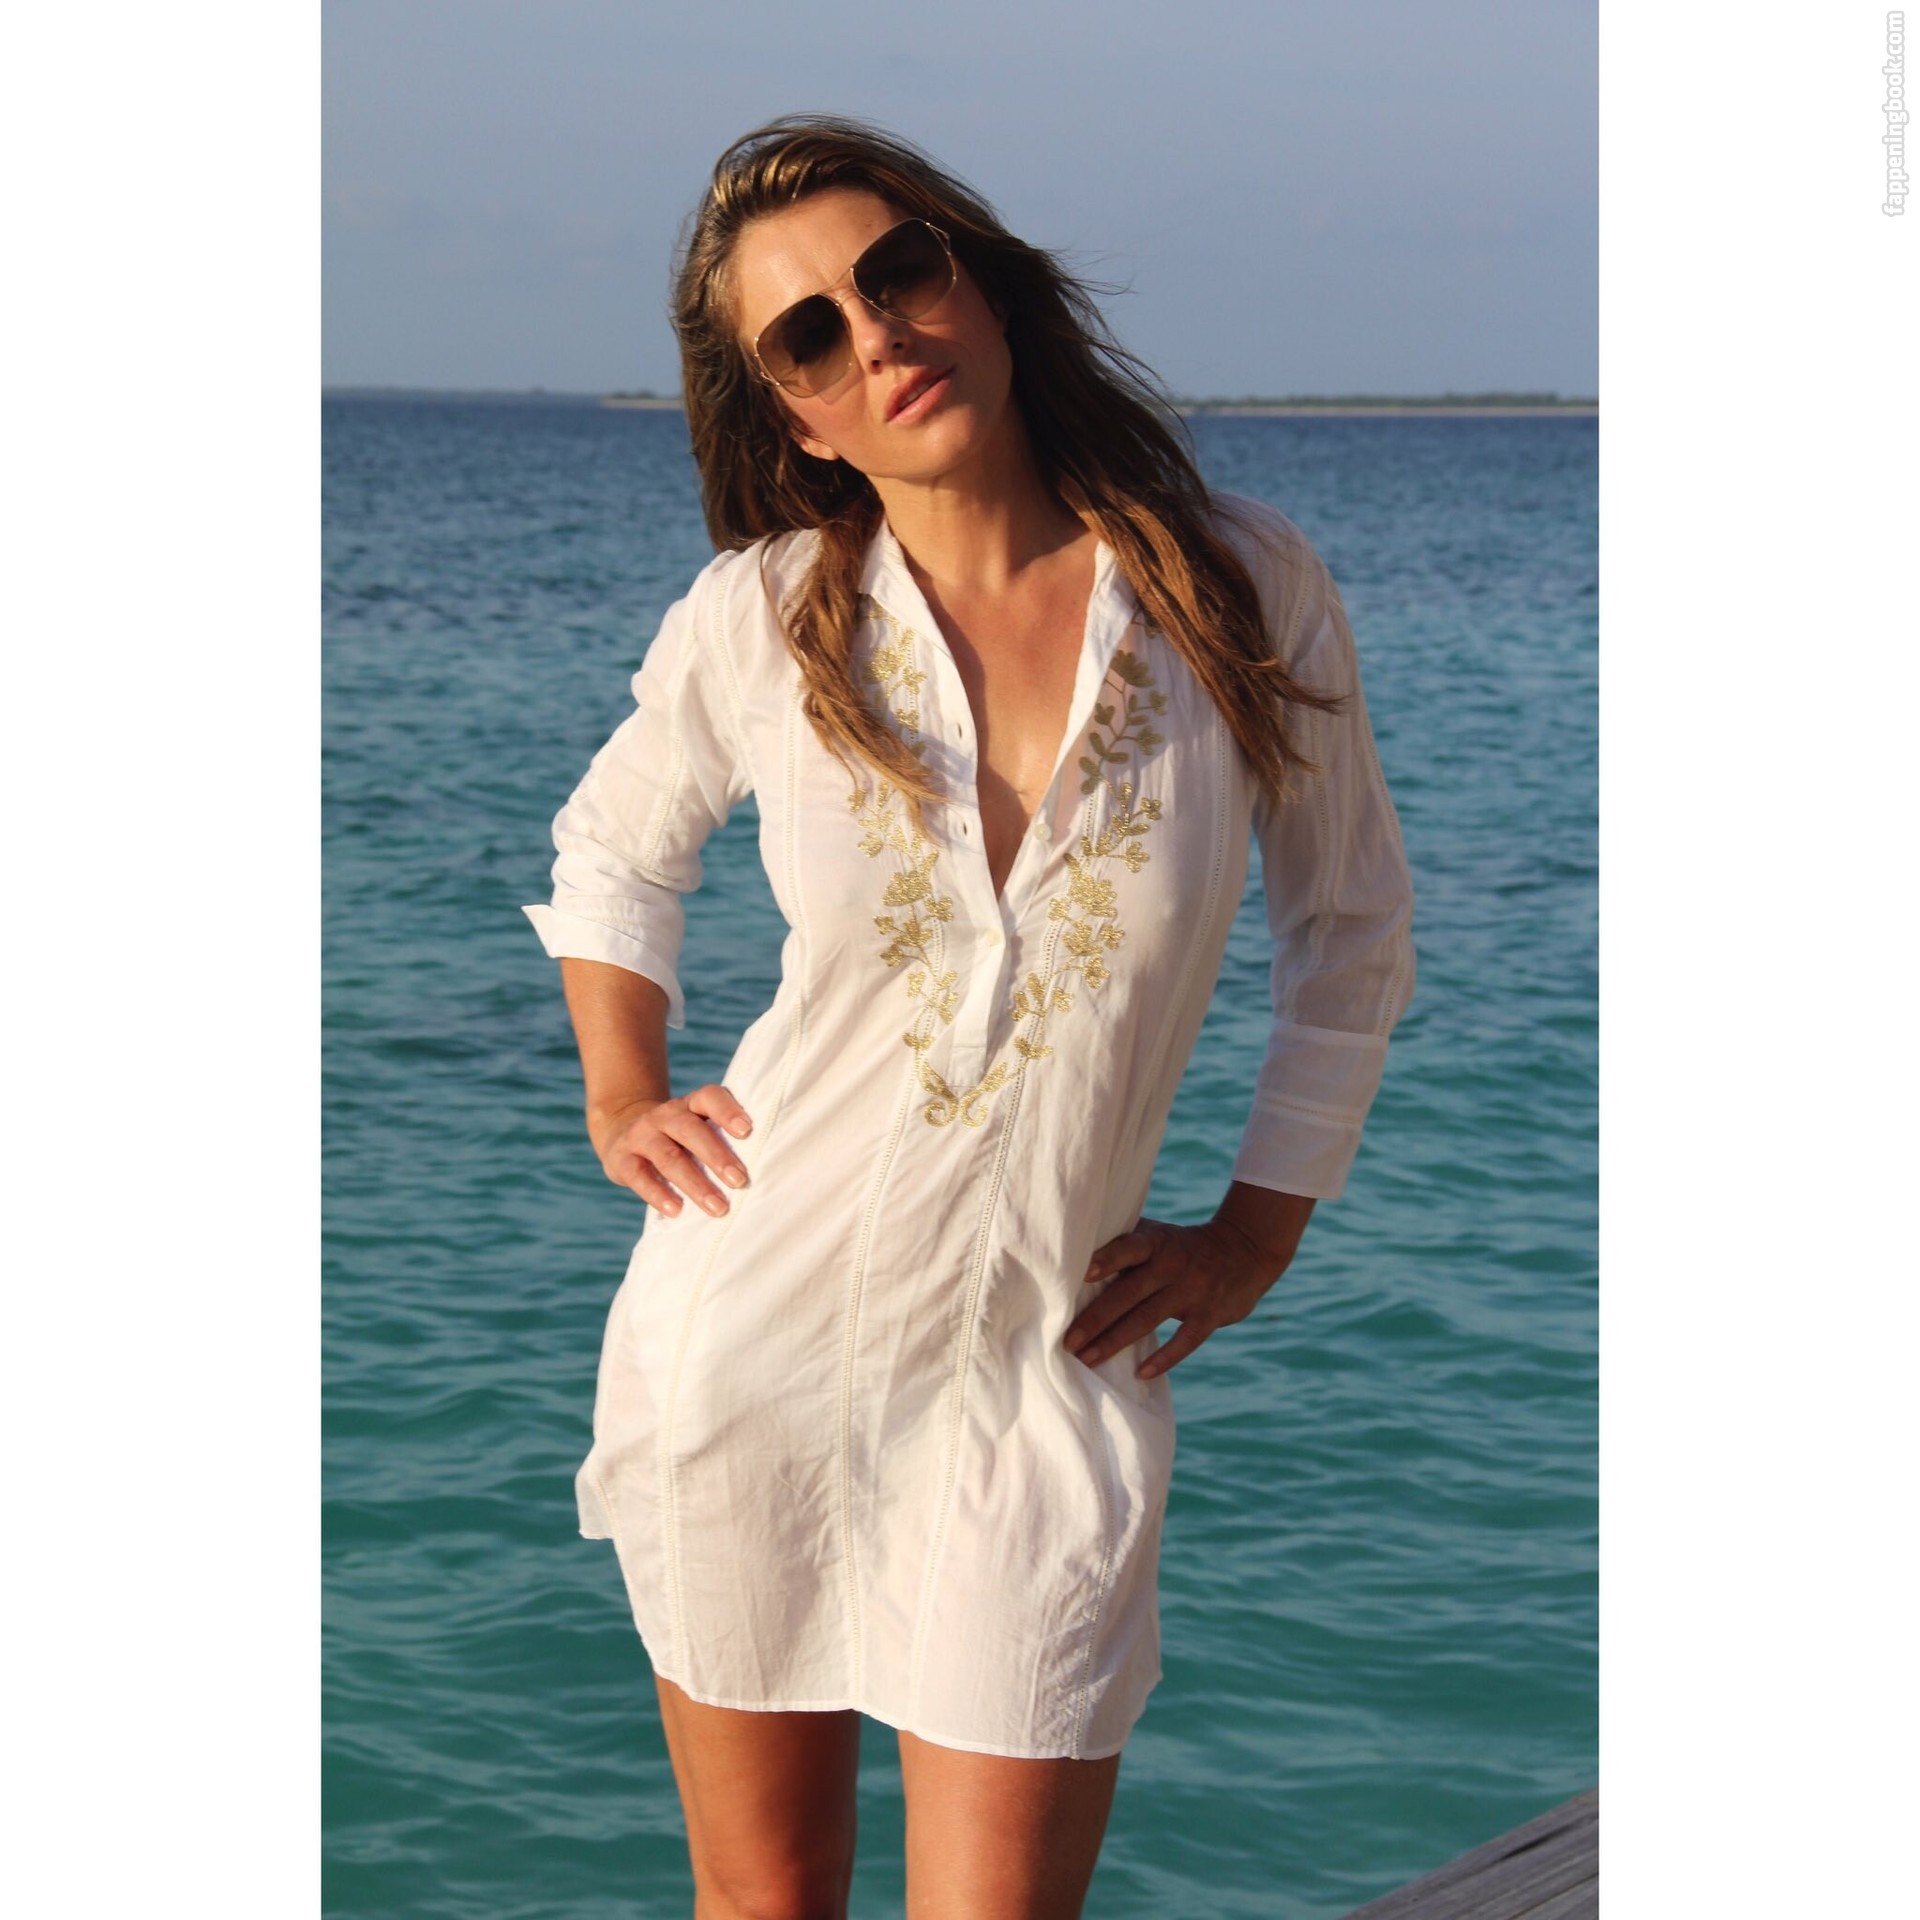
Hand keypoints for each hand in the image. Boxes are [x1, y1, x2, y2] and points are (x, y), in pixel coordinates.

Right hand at [588, 1084, 752, 1217]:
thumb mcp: (695, 1125)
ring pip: (669, 1157)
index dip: (728, 1110)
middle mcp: (666, 1115)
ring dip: (695, 1184)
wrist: (622, 1130)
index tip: (747, 1130)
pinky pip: (639, 1176)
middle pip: (691, 1130)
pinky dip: (658, 1194)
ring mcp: (641, 1135)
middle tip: (740, 1181)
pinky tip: (676, 1211)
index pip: (709, 1097)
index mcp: (690, 1104)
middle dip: (717, 1156)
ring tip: (718, 1208)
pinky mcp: (622, 1158)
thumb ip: (721, 1137)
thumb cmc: (678, 1136)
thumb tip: (766, 1166)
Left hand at [1063, 1215, 1297, 1379]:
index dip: (1108, 1259)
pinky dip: (1164, 1358)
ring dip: (1115, 1341)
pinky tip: (1141, 1373)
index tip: (1083, 1274)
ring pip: (1148, 1319)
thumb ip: (1124, 1242)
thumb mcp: (1159, 1234)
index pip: (1129, 1247)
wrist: (1245, 1249)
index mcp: (1156, 1241)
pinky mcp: (1210, 1314)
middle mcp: (1172, 1264)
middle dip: (1095, 1318)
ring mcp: (1192, 1290)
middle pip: (1128, 1293)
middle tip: (1067, 1341)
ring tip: (1087, 1359)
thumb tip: (1071, 1257)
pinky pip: (1185, 1340)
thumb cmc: (1182, 1245)